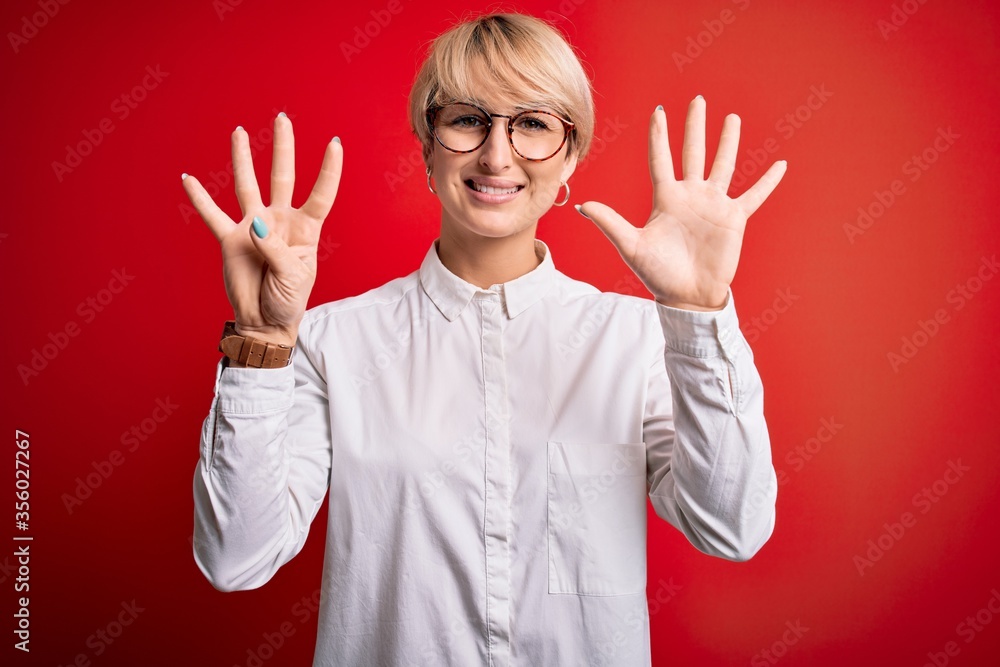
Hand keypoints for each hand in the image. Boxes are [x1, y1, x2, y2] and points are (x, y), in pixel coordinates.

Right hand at [182, 113, 342, 344]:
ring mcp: (254, 228)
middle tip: (282, 118)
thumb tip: (256, 223)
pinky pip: (213, 215)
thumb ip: (275, 249)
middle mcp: (280, 221)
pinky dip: (200, 198)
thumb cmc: (288, 300)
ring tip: (239, 131)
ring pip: (248, 186)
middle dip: (283, 148)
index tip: (334, 142)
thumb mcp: (292, 277)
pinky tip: (188, 178)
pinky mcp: (231, 240)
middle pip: (283, 177)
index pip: (320, 194)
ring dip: (243, 159)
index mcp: (305, 230)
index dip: (328, 170)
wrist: (265, 322)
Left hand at [578, 96, 785, 310]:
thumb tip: (581, 204)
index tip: (658, 111)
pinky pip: (754, 196)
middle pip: (693, 152)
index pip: (661, 159)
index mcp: (666, 199)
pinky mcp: (733, 219)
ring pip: (723, 165)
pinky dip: (768, 181)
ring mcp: (713, 205)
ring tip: (732, 119)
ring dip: (728, 142)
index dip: (659, 136)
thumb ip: (609, 222)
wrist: (686, 296)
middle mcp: (690, 196)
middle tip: (698, 100)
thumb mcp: (631, 246)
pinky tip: (780, 165)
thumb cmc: (657, 274)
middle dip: (695, 127)